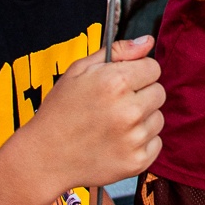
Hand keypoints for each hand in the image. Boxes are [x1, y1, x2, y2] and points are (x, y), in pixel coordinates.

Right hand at [11, 36, 163, 190]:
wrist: (45, 157)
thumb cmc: (60, 111)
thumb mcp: (79, 70)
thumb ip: (118, 51)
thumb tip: (147, 41)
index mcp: (115, 82)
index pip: (153, 68)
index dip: (137, 73)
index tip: (122, 83)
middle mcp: (129, 110)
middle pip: (159, 93)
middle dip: (141, 95)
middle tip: (115, 105)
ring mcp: (134, 138)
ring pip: (158, 118)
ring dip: (142, 119)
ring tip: (113, 124)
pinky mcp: (137, 162)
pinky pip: (155, 143)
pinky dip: (140, 143)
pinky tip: (117, 142)